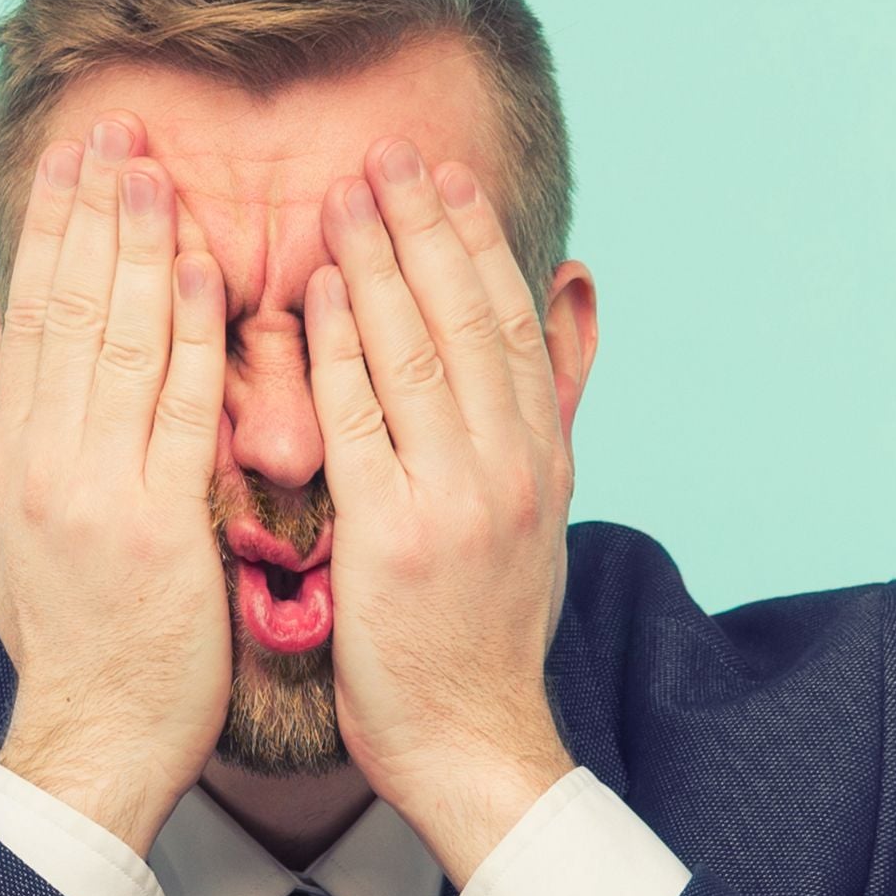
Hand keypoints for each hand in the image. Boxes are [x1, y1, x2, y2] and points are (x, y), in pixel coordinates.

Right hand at [0, 116, 230, 853]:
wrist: (90, 739)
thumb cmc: (71, 633)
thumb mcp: (7, 512)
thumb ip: (2, 402)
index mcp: (9, 454)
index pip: (33, 314)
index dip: (56, 227)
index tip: (78, 155)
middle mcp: (41, 460)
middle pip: (68, 310)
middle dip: (94, 212)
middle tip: (117, 128)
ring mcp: (93, 490)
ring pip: (117, 343)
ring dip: (139, 250)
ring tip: (157, 172)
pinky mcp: (154, 525)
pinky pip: (177, 409)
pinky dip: (188, 335)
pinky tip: (203, 273)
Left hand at [302, 140, 577, 884]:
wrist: (473, 742)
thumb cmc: (485, 626)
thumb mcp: (541, 503)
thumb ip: (552, 394)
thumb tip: (576, 285)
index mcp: (544, 456)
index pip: (513, 322)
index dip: (477, 241)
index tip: (442, 175)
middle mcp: (511, 467)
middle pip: (468, 319)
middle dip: (423, 228)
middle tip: (384, 154)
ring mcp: (458, 500)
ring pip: (418, 354)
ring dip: (378, 266)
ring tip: (341, 197)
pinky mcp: (396, 539)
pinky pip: (362, 422)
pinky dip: (342, 352)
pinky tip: (319, 296)